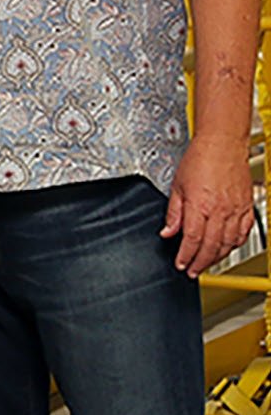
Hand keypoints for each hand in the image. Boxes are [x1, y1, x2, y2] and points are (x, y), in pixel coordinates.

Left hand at [161, 134, 254, 277]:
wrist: (223, 143)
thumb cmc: (200, 158)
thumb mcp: (177, 185)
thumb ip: (173, 212)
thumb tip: (167, 232)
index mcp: (200, 205)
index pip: (192, 240)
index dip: (186, 256)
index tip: (181, 264)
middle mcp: (220, 210)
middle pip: (211, 246)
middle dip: (200, 262)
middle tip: (193, 271)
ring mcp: (236, 210)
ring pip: (229, 243)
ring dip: (217, 257)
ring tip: (207, 263)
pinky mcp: (247, 207)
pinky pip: (243, 233)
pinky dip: (235, 244)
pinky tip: (227, 248)